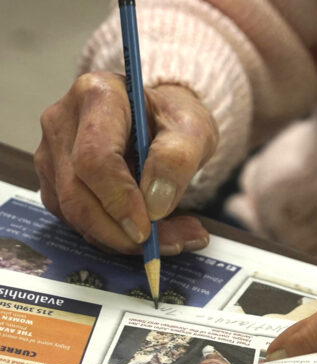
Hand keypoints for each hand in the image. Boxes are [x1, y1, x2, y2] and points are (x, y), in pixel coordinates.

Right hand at [34, 71, 217, 253]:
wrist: (159, 121)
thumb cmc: (173, 120)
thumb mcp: (193, 130)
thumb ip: (177, 160)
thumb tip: (155, 204)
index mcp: (97, 96)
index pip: (94, 158)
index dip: (119, 201)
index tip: (148, 230)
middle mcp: (63, 123)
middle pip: (78, 194)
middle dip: (123, 232)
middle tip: (172, 244)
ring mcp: (53, 155)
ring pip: (75, 214)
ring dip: (124, 240)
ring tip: (174, 239)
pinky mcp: (55, 183)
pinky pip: (79, 223)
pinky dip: (116, 238)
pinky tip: (152, 234)